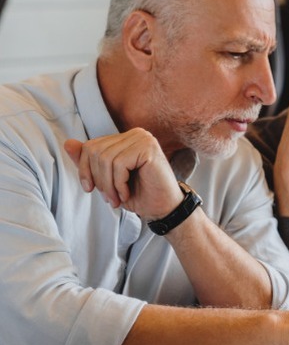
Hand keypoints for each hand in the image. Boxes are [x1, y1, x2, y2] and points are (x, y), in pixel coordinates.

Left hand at [63, 128, 181, 218]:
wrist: (164, 209)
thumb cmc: (139, 195)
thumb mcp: (107, 179)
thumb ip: (89, 162)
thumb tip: (68, 143)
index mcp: (125, 138)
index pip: (90, 146)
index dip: (85, 170)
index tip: (91, 189)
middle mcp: (135, 134)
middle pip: (95, 151)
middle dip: (97, 179)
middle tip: (109, 198)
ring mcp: (143, 139)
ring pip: (105, 158)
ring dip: (108, 185)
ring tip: (117, 199)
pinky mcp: (148, 148)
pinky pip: (119, 164)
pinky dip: (118, 184)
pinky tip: (127, 193)